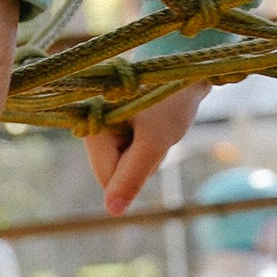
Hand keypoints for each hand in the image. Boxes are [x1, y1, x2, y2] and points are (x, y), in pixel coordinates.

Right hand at [83, 82, 209, 215]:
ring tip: (157, 123)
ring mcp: (102, 120)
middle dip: (139, 161)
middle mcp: (90, 122)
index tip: (149, 141)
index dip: (133, 170)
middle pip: (113, 171)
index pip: (106, 178)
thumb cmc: (170, 99)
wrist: (186, 64)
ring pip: (123, 161)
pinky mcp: (114, 118)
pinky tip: (154, 122)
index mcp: (90, 125)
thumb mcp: (154, 142)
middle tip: (156, 133)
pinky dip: (146, 142)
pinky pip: (129, 148)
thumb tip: (112, 212)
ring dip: (145, 152)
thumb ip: (131, 176)